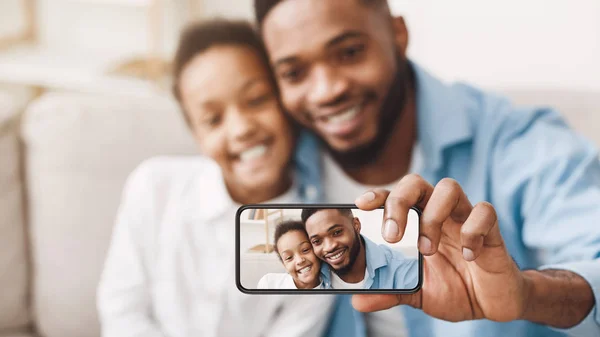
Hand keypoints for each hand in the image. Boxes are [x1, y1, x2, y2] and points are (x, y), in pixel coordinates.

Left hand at [353, 174, 527, 322]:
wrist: (491, 304)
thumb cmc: (453, 288)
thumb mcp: (417, 294)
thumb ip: (391, 292)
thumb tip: (359, 301)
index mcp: (417, 223)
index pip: (393, 197)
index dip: (377, 195)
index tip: (361, 205)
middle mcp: (439, 213)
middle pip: (416, 183)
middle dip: (399, 201)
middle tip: (392, 235)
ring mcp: (465, 218)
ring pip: (449, 188)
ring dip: (433, 216)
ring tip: (428, 250)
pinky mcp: (491, 230)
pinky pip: (484, 212)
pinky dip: (473, 231)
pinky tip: (468, 256)